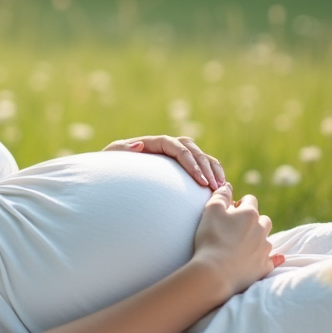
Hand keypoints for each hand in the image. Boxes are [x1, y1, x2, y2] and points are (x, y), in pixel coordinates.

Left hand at [103, 135, 225, 188]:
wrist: (112, 180)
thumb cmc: (110, 170)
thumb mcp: (111, 160)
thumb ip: (122, 152)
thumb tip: (139, 145)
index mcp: (152, 143)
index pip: (176, 147)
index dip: (190, 161)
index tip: (199, 179)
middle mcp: (166, 146)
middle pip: (192, 150)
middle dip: (205, 167)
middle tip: (213, 186)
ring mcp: (175, 156)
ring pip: (200, 156)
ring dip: (212, 170)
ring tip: (220, 188)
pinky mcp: (181, 168)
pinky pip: (202, 166)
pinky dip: (212, 174)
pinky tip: (219, 189)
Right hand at [190, 184, 281, 301]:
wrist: (215, 272)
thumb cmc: (211, 238)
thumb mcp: (211, 210)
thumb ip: (221, 195)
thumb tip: (228, 186)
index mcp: (250, 214)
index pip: (250, 200)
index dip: (240, 204)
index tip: (230, 211)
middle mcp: (261, 229)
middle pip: (263, 220)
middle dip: (253, 221)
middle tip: (237, 228)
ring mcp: (264, 249)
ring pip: (266, 239)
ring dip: (258, 239)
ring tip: (243, 245)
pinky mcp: (263, 266)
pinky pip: (272, 260)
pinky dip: (271, 259)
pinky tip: (272, 259)